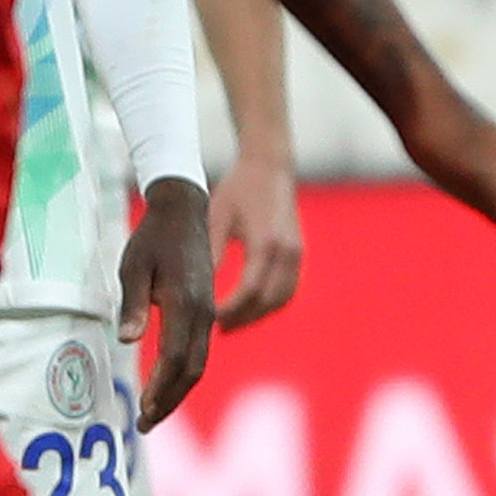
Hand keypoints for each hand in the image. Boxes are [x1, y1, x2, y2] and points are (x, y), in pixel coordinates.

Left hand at [118, 178, 217, 426]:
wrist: (184, 211)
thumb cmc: (152, 238)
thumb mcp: (133, 266)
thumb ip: (131, 304)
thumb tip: (127, 341)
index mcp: (184, 302)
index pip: (175, 357)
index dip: (161, 388)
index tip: (144, 411)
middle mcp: (203, 312)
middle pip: (192, 370)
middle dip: (169, 401)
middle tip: (145, 425)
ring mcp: (208, 312)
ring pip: (199, 363)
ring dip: (177, 392)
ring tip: (154, 413)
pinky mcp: (206, 311)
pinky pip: (199, 351)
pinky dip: (184, 375)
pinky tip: (167, 385)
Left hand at [208, 127, 303, 324]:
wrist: (270, 166)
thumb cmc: (238, 189)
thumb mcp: (216, 218)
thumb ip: (210, 254)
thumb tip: (197, 289)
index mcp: (264, 243)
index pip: (249, 290)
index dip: (230, 310)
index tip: (209, 320)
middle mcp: (286, 251)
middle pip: (267, 301)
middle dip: (243, 319)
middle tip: (217, 329)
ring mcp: (296, 253)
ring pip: (281, 299)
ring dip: (258, 314)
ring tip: (231, 323)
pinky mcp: (298, 253)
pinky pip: (288, 289)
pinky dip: (270, 303)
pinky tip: (250, 307)